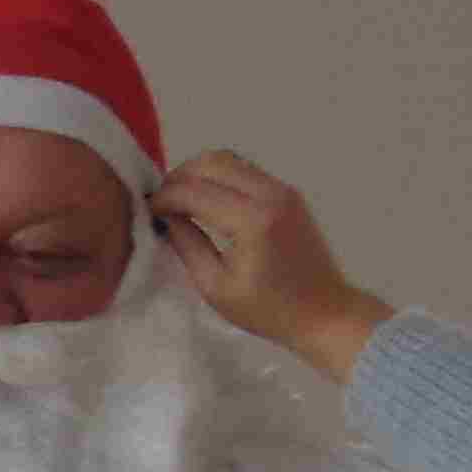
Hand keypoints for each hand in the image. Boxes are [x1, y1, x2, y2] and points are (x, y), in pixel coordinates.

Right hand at [155, 152, 393, 380]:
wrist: (324, 312)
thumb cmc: (268, 311)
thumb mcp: (216, 287)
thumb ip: (188, 246)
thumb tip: (166, 218)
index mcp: (252, 221)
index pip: (195, 192)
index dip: (164, 198)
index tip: (148, 212)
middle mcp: (270, 194)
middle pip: (212, 162)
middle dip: (179, 177)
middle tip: (162, 202)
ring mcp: (283, 189)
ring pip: (229, 159)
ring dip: (200, 173)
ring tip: (182, 199)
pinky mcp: (288, 192)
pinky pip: (245, 170)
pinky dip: (220, 177)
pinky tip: (207, 200)